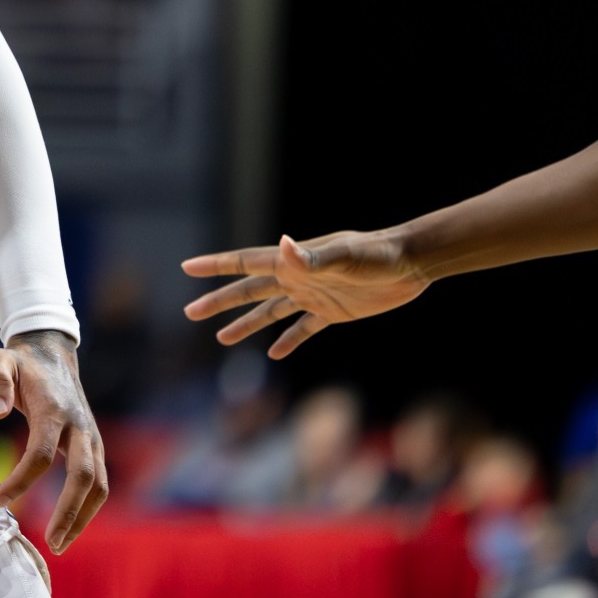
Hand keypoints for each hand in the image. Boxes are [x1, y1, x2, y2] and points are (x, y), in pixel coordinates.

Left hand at [0, 330, 106, 554]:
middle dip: (69, 512)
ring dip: (83, 517)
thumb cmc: (19, 362)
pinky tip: (68, 528)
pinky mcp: (94, 447)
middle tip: (50, 543)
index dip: (22, 480)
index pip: (41, 453)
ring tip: (59, 545)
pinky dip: (87, 508)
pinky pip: (98, 483)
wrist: (53, 354)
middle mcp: (79, 427)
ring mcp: (91, 438)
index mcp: (54, 410)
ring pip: (98, 485)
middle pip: (83, 476)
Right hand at [182, 229, 428, 357]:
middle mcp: (295, 278)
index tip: (186, 268)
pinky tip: (275, 353)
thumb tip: (283, 245)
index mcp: (291, 263)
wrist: (411, 264)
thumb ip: (310, 256)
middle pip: (248, 291)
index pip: (245, 264)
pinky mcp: (332, 312)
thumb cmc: (378, 255)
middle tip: (190, 312)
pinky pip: (303, 329)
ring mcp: (312, 295)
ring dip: (245, 324)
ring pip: (269, 312)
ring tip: (221, 338)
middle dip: (218, 301)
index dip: (216, 266)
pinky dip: (288, 340)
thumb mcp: (343, 256)